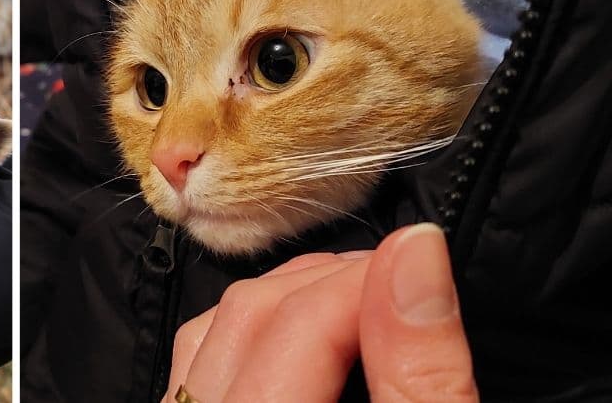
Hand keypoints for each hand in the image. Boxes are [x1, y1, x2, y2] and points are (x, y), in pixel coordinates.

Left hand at [166, 223, 477, 401]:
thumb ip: (422, 368)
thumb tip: (417, 250)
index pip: (296, 324)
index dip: (366, 279)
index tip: (423, 258)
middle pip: (247, 316)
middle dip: (329, 286)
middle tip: (399, 280)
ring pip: (212, 330)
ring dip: (286, 304)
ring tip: (359, 307)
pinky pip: (195, 362)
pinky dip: (249, 335)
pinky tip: (303, 342)